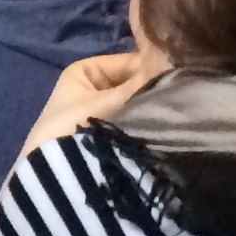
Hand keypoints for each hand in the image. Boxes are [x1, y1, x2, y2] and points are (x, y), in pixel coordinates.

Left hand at [27, 50, 169, 157]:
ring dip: (147, 109)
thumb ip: (141, 83)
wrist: (57, 174)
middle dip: (150, 90)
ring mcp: (95, 112)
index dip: (152, 68)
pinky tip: (160, 128)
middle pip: (130, 83)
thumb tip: (171, 63)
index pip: (128, 62)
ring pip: (131, 103)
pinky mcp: (100, 134)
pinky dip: (139, 123)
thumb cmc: (76, 126)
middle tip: (177, 98)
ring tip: (171, 114)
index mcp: (84, 71)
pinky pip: (127, 120)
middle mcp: (89, 87)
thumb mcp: (111, 101)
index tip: (177, 78)